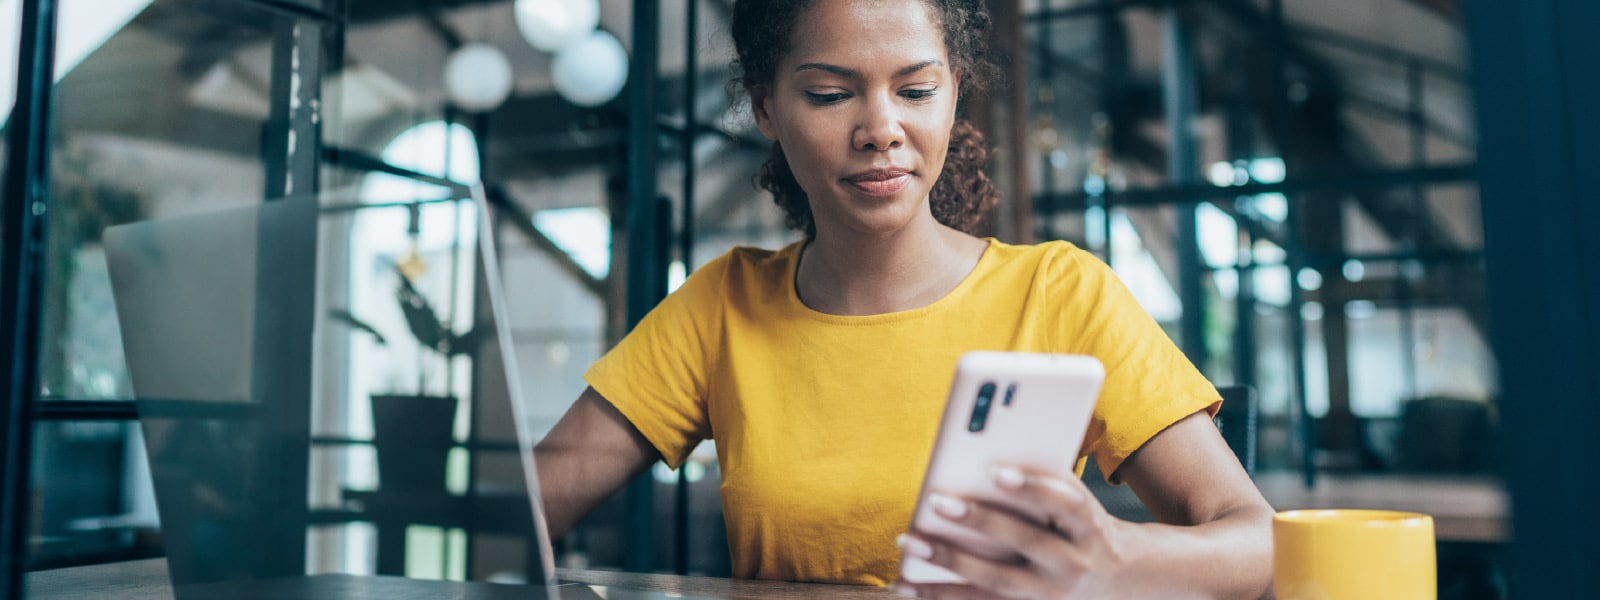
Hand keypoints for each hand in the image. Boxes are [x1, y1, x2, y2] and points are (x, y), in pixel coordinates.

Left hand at [894, 465, 1140, 599]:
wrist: (1117, 577)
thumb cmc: (1080, 524)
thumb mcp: (1076, 499)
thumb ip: (1042, 480)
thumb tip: (984, 457)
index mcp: (1087, 525)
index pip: (1065, 502)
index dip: (1032, 486)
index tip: (995, 469)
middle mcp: (1072, 563)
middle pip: (1025, 541)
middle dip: (979, 521)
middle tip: (937, 501)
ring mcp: (1050, 594)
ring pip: (996, 583)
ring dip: (948, 564)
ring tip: (909, 543)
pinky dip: (942, 596)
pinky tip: (907, 585)